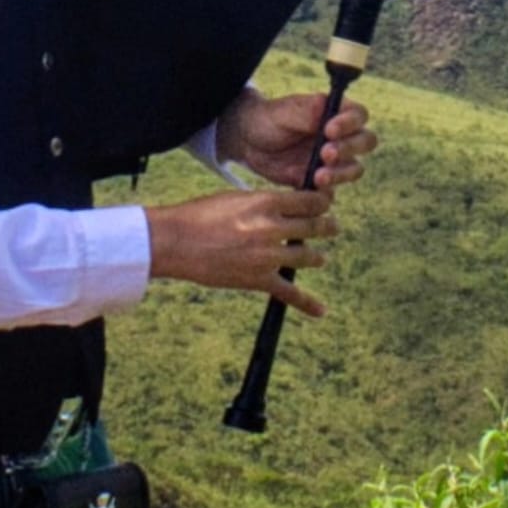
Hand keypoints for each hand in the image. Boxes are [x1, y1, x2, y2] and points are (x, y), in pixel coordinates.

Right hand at [144, 188, 337, 314]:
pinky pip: (289, 293)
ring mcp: (266, 256)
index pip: (307, 201)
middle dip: (326, 227)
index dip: (322, 203)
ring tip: (319, 258)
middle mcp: (270, 227)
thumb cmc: (199, 215)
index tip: (326, 204)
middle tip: (332, 227)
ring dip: (316, 257)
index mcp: (264, 202)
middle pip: (313, 227)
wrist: (175, 241)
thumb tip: (284, 207)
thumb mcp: (234, 198)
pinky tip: (321, 310)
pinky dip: (307, 303)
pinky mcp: (258, 279)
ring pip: (306, 257)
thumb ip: (262, 202)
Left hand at [216, 88, 377, 191]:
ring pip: (354, 169)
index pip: (359, 116)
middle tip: (326, 153)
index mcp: (336, 113)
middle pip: (365, 142)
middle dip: (349, 149)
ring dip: (340, 173)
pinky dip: (325, 191)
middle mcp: (341, 136)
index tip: (330, 130)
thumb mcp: (283, 111)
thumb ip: (306, 111)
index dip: (350, 124)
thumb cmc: (269, 118)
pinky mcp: (322, 180)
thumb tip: (326, 105)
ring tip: (318, 176)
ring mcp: (334, 160)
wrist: (248, 141)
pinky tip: (312, 189)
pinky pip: (333, 189)